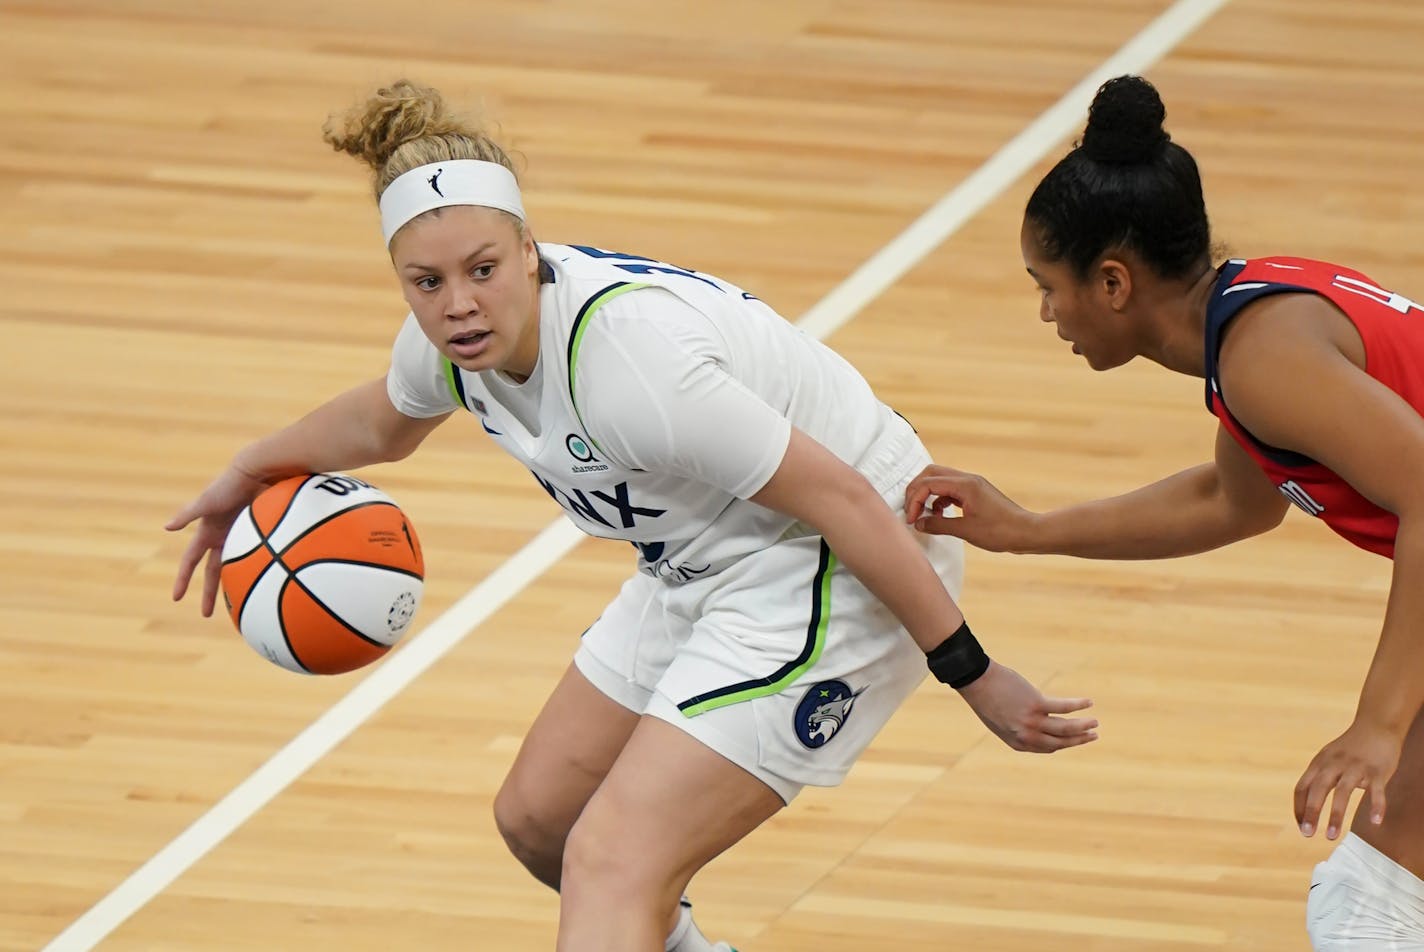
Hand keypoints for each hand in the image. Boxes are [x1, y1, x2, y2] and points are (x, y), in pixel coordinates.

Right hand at [166, 464, 273, 616]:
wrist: (260, 472)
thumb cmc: (231, 485)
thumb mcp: (208, 501)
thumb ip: (188, 514)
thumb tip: (166, 527)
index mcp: (207, 532)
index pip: (190, 562)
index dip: (181, 579)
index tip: (175, 598)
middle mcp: (222, 536)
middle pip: (212, 572)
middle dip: (207, 592)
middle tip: (205, 614)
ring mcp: (240, 536)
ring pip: (234, 568)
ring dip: (233, 585)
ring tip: (238, 605)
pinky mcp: (257, 533)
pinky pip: (255, 557)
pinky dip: (255, 571)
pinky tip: (263, 585)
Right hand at [904, 464, 1036, 551]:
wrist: (1026, 532)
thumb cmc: (1001, 531)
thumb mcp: (966, 531)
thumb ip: (939, 525)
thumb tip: (919, 523)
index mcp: (965, 485)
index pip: (928, 483)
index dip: (914, 500)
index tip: (911, 519)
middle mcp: (968, 479)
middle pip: (930, 474)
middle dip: (916, 491)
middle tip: (911, 510)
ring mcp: (972, 485)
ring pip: (940, 479)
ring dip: (927, 494)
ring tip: (923, 514)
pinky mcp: (975, 493)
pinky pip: (950, 489)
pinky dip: (939, 498)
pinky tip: (939, 514)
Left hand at [956, 661, 1097, 752]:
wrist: (976, 682)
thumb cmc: (986, 698)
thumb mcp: (1000, 720)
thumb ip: (1017, 726)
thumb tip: (1034, 724)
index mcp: (1017, 743)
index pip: (1047, 748)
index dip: (1063, 744)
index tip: (1074, 739)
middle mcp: (1026, 736)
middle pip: (1060, 742)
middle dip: (1079, 740)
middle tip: (1094, 735)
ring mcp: (1032, 721)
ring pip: (1066, 729)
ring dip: (1083, 727)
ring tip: (1095, 723)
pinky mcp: (1036, 704)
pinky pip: (1064, 707)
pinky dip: (1078, 705)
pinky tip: (1089, 702)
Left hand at [1294, 717, 1403, 838]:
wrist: (1376, 727)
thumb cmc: (1349, 748)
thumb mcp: (1327, 759)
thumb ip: (1319, 778)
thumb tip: (1307, 805)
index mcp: (1319, 763)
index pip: (1302, 787)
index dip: (1299, 807)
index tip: (1301, 826)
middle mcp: (1334, 764)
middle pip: (1318, 789)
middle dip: (1311, 812)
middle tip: (1307, 835)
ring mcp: (1356, 767)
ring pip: (1342, 792)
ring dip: (1335, 815)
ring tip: (1331, 836)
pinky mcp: (1377, 770)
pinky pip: (1376, 791)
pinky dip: (1376, 806)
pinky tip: (1375, 822)